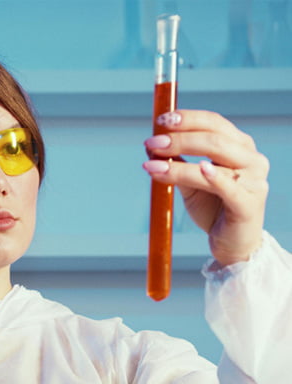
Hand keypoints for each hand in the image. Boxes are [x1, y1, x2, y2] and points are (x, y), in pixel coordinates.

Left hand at [143, 109, 268, 265]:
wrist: (232, 244)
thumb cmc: (213, 208)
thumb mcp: (190, 182)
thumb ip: (176, 164)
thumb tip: (150, 146)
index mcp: (240, 147)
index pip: (214, 123)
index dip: (187, 118)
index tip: (160, 120)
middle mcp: (251, 159)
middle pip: (214, 139)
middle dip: (179, 139)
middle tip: (151, 143)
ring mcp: (254, 181)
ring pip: (214, 161)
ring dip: (180, 161)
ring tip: (152, 163)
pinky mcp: (248, 204)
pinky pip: (228, 187)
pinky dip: (213, 176)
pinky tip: (199, 168)